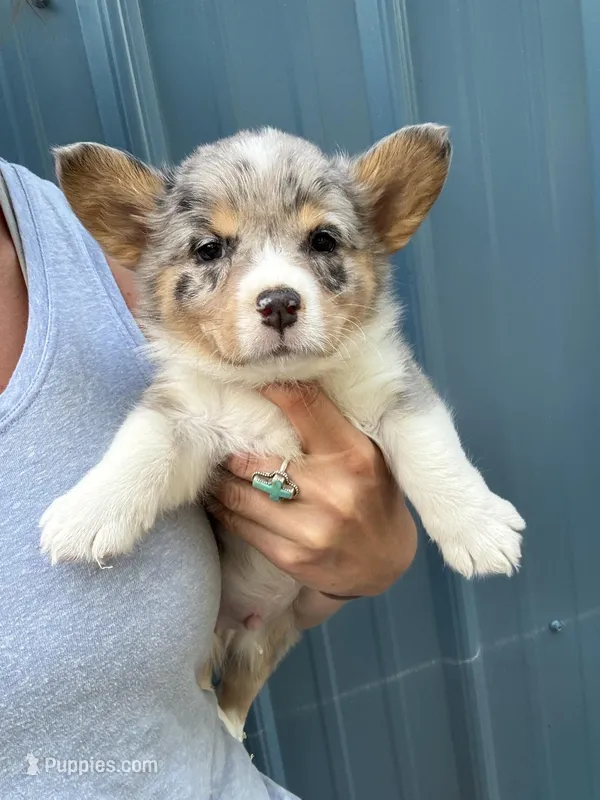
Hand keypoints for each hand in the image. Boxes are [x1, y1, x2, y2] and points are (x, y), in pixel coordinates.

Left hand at [209, 384, 416, 623]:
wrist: (385, 565)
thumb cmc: (373, 497)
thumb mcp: (368, 454)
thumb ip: (331, 428)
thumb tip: (280, 389)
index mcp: (355, 455)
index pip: (304, 407)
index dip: (272, 389)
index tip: (252, 381)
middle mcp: (333, 491)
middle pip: (256, 456)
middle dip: (234, 444)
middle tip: (219, 431)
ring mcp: (311, 529)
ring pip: (240, 492)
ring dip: (221, 476)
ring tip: (215, 462)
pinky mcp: (291, 557)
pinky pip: (240, 524)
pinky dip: (224, 506)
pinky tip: (219, 495)